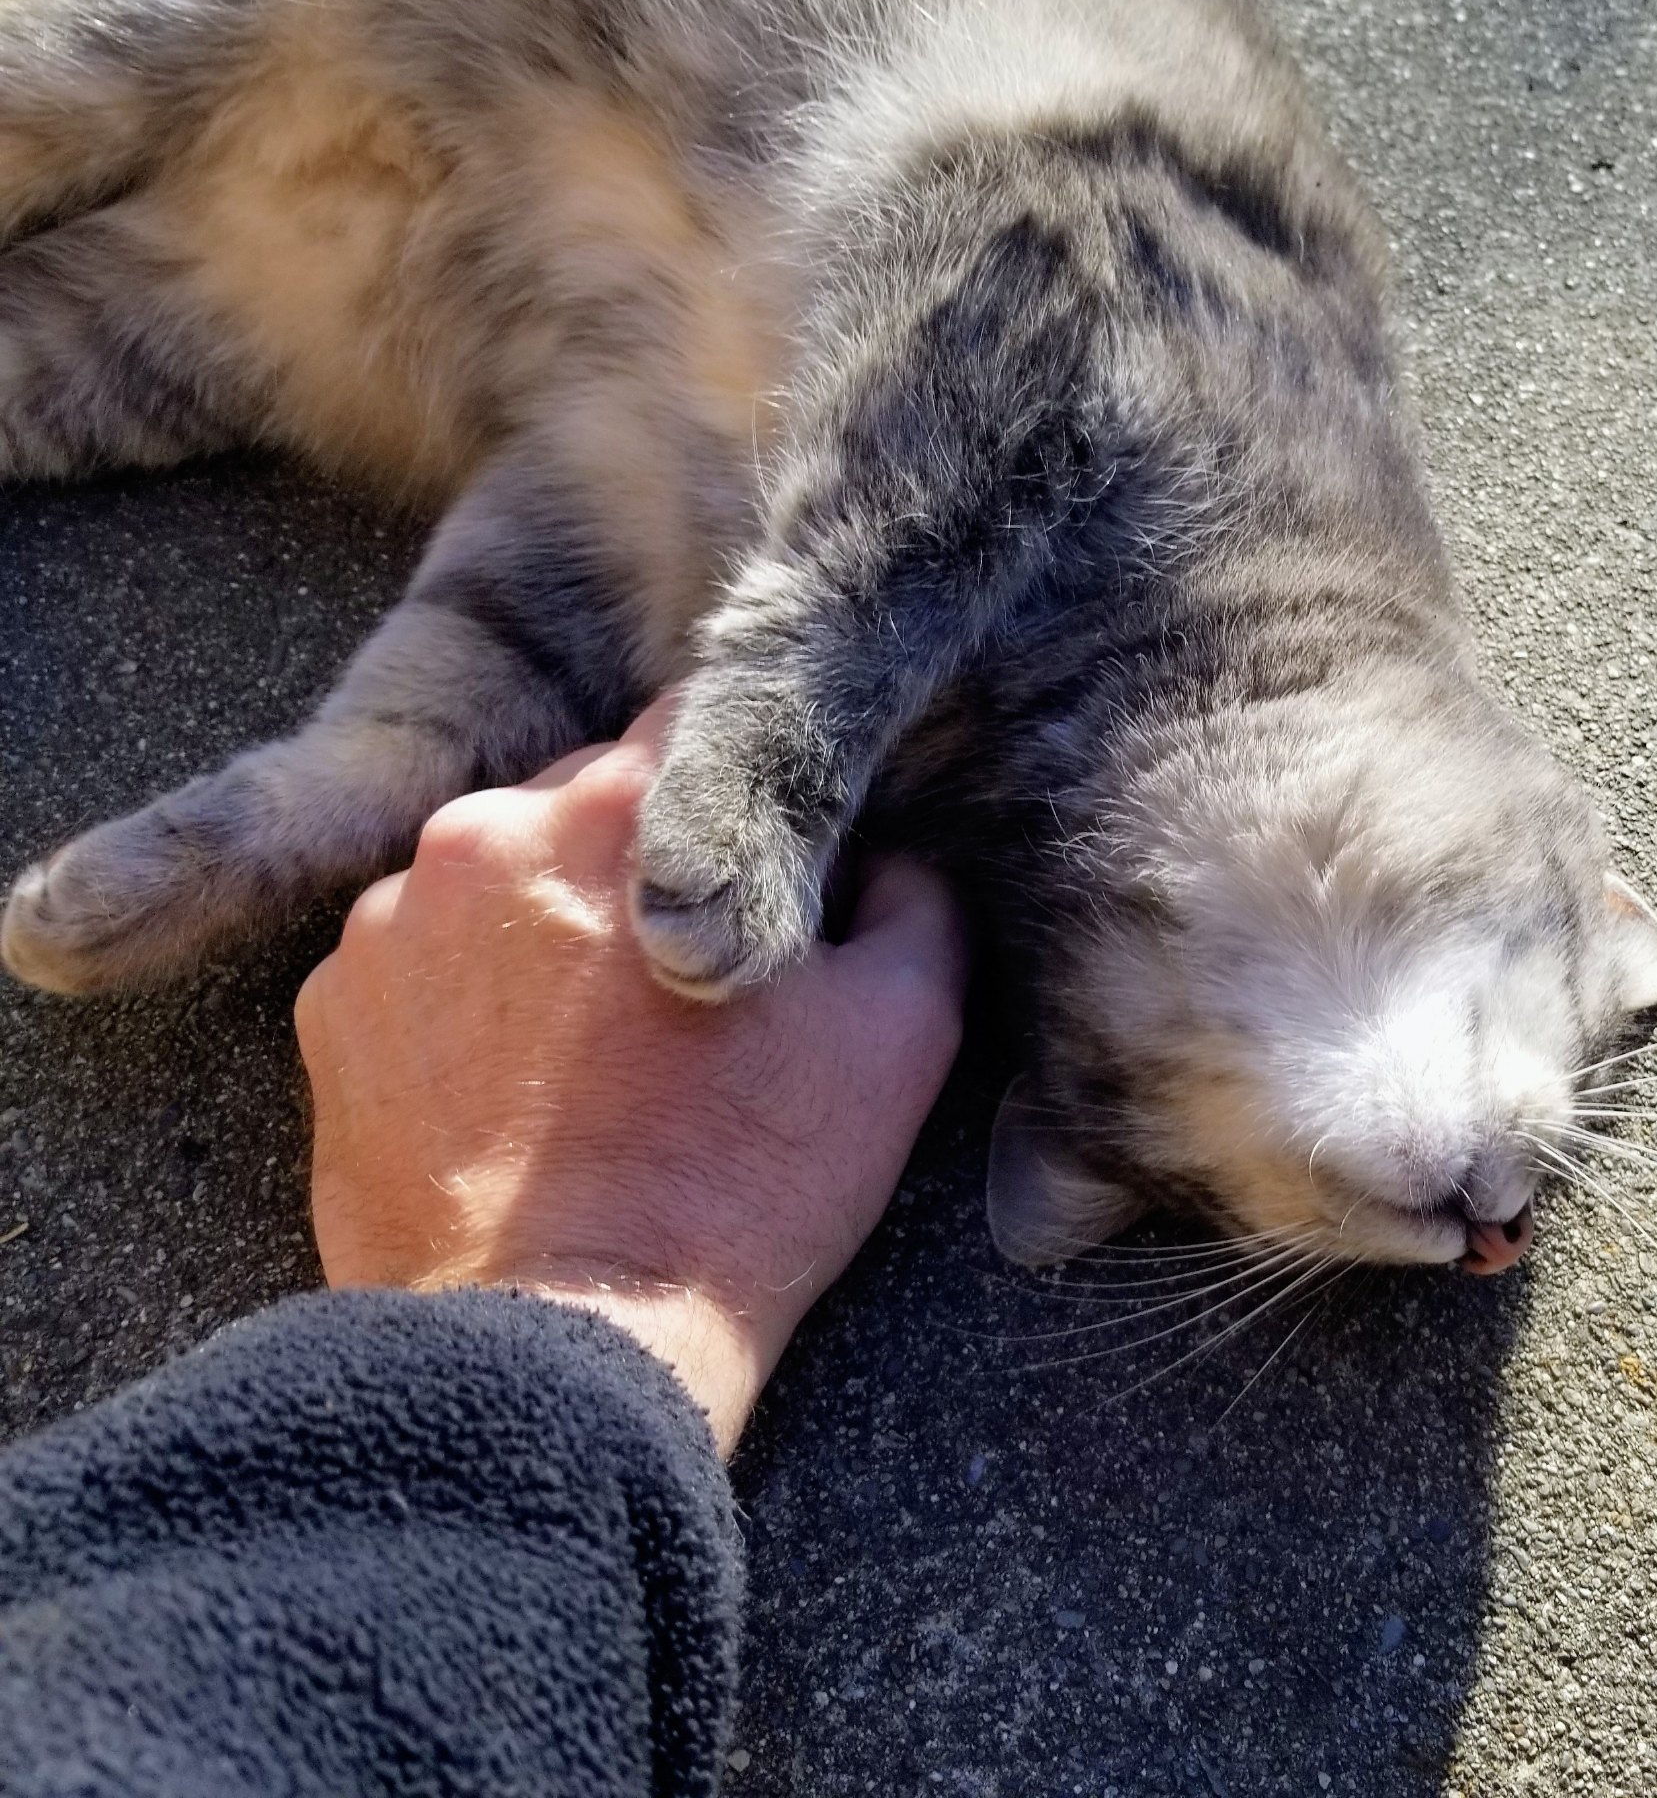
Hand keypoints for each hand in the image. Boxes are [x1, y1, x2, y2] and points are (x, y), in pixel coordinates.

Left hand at [298, 701, 968, 1454]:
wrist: (562, 1350)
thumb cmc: (742, 1188)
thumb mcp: (901, 1034)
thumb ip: (917, 899)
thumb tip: (894, 861)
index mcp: (634, 807)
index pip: (698, 716)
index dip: (742, 785)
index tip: (760, 858)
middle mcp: (493, 830)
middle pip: (588, 796)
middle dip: (640, 864)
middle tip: (686, 983)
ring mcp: (393, 921)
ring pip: (497, 877)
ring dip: (546, 931)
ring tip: (596, 1057)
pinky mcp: (329, 1011)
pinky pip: (417, 964)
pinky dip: (464, 1002)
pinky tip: (517, 1093)